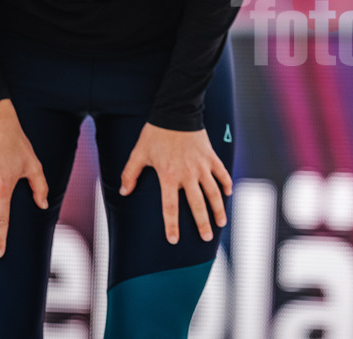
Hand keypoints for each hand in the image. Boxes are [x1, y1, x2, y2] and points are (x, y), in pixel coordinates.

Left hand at [119, 124, 231, 243]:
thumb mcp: (139, 153)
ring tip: (221, 223)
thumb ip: (130, 174)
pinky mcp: (211, 156)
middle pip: (197, 204)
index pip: (170, 207)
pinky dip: (226, 183)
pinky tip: (229, 192)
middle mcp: (187, 174)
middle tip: (207, 238)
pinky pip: (221, 172)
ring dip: (218, 209)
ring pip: (213, 192)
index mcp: (168, 176)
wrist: (176, 112)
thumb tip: (124, 192)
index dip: (172, 225)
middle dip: (202, 224)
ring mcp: (201, 166)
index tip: (174, 240)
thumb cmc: (155, 133)